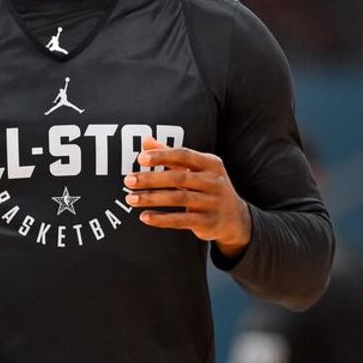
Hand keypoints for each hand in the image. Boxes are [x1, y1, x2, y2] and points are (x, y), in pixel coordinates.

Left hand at [124, 137, 251, 257]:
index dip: (162, 156)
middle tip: (128, 180)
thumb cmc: (207, 186)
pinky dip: (162, 219)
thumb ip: (170, 155)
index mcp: (210, 163)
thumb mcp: (194, 168)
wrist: (234, 218)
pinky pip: (181, 220)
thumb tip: (145, 141)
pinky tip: (144, 217)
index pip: (184, 155)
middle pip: (178, 178)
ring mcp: (213, 202)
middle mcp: (214, 181)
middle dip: (151, 179)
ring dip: (152, 199)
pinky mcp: (208, 222)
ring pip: (178, 199)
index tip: (140, 158)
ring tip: (131, 199)